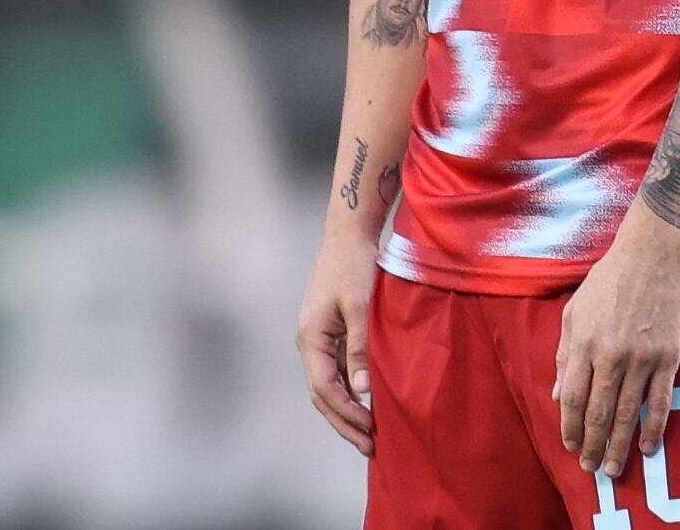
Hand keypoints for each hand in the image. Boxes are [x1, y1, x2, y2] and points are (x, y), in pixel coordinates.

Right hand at [296, 225, 380, 454]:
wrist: (349, 233)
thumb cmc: (353, 265)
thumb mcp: (359, 307)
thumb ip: (360, 349)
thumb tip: (364, 389)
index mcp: (310, 338)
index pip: (324, 388)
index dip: (346, 413)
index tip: (369, 429)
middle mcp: (309, 342)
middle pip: (322, 394)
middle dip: (344, 422)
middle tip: (370, 446)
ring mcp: (319, 338)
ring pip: (329, 385)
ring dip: (347, 410)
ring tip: (370, 434)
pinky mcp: (331, 332)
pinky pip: (337, 370)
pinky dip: (350, 391)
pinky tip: (368, 403)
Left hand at [557, 217, 679, 477]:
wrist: (651, 256)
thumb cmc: (607, 281)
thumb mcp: (574, 312)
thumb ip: (565, 355)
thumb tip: (560, 396)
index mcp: (585, 343)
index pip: (574, 398)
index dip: (571, 426)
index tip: (570, 446)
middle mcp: (612, 355)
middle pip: (600, 412)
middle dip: (593, 445)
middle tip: (591, 468)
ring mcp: (643, 358)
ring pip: (629, 413)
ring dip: (620, 445)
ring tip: (614, 469)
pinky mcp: (669, 357)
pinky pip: (661, 401)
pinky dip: (655, 427)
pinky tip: (648, 447)